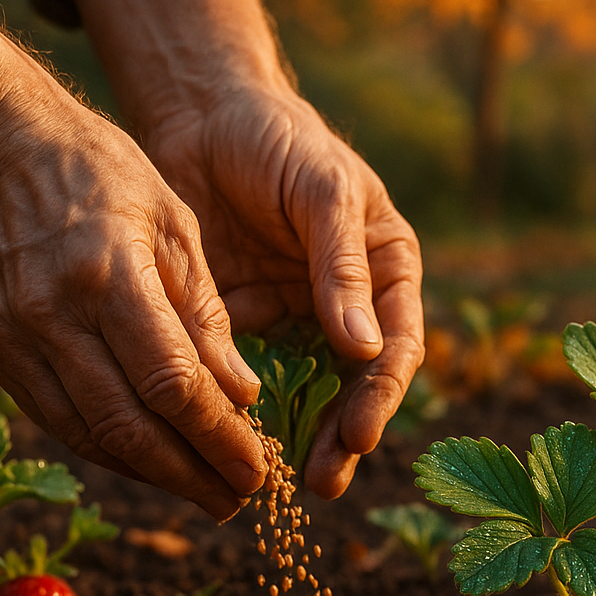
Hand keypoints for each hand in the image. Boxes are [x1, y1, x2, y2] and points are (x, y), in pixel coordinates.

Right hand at [0, 93, 270, 519]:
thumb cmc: (95, 169)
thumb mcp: (173, 222)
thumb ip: (206, 314)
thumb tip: (241, 397)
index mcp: (108, 277)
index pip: (173, 386)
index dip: (218, 439)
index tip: (259, 469)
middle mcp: (52, 317)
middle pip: (130, 427)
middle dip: (191, 474)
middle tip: (238, 499)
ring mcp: (12, 338)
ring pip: (89, 435)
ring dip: (151, 475)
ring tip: (202, 491)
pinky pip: (57, 420)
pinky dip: (107, 448)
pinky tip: (149, 461)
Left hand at [72, 0, 425, 498]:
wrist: (200, 112)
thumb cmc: (279, 139)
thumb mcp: (322, 191)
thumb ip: (341, 266)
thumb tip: (364, 348)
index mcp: (387, 274)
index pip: (395, 347)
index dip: (380, 397)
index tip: (358, 435)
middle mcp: (349, 307)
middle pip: (354, 387)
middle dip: (342, 437)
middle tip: (321, 482)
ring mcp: (295, 319)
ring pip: (304, 394)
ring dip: (300, 440)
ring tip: (287, 483)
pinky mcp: (244, 324)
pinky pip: (248, 377)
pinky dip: (244, 413)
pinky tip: (233, 443)